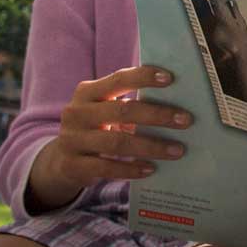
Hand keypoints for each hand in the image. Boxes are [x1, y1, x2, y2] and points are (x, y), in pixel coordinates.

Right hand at [26, 65, 190, 212]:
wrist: (61, 161)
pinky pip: (106, 168)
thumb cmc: (96, 129)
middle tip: (186, 120)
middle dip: (157, 115)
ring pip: (117, 142)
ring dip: (151, 146)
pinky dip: (131, 169)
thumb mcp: (105, 111)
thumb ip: (130, 105)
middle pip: (122, 110)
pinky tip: (151, 169)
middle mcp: (77, 112)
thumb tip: (175, 107)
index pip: (118, 78)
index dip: (144, 77)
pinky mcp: (72, 165)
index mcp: (88, 92)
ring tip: (177, 150)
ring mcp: (72, 139)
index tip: (171, 78)